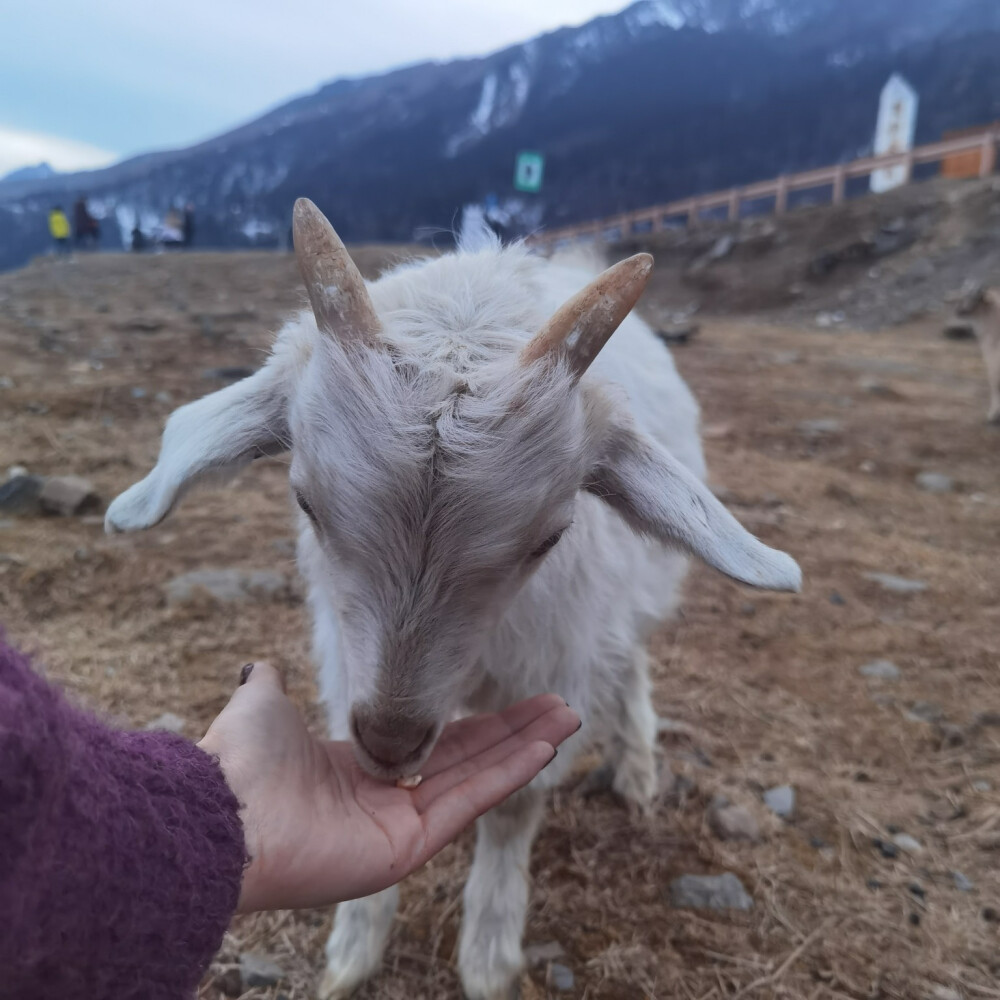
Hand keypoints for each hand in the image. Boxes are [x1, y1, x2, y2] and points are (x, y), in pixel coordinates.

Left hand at [198, 662, 579, 911]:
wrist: (223, 813)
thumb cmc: (240, 761)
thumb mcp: (264, 705)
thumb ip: (273, 685)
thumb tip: (261, 666)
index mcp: (358, 769)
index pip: (434, 742)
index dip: (477, 720)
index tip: (511, 698)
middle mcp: (385, 799)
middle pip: (468, 759)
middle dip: (516, 730)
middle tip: (561, 705)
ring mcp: (399, 827)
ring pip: (477, 779)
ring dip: (525, 748)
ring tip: (567, 719)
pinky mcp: (407, 849)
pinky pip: (468, 803)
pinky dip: (507, 774)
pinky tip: (542, 747)